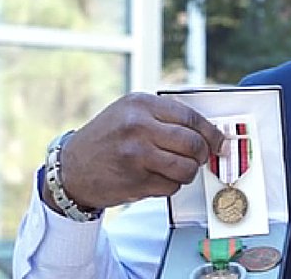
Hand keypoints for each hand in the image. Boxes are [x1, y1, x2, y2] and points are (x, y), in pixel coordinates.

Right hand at [42, 92, 224, 211]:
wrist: (71, 168)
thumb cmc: (106, 139)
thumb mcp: (130, 112)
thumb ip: (164, 116)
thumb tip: (207, 130)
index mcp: (141, 104)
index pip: (191, 117)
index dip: (211, 132)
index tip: (219, 141)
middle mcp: (138, 126)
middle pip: (193, 143)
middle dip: (203, 154)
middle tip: (201, 158)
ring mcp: (137, 154)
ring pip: (186, 168)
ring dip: (188, 173)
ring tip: (176, 169)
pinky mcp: (135, 180)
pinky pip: (171, 186)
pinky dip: (170, 185)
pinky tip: (155, 178)